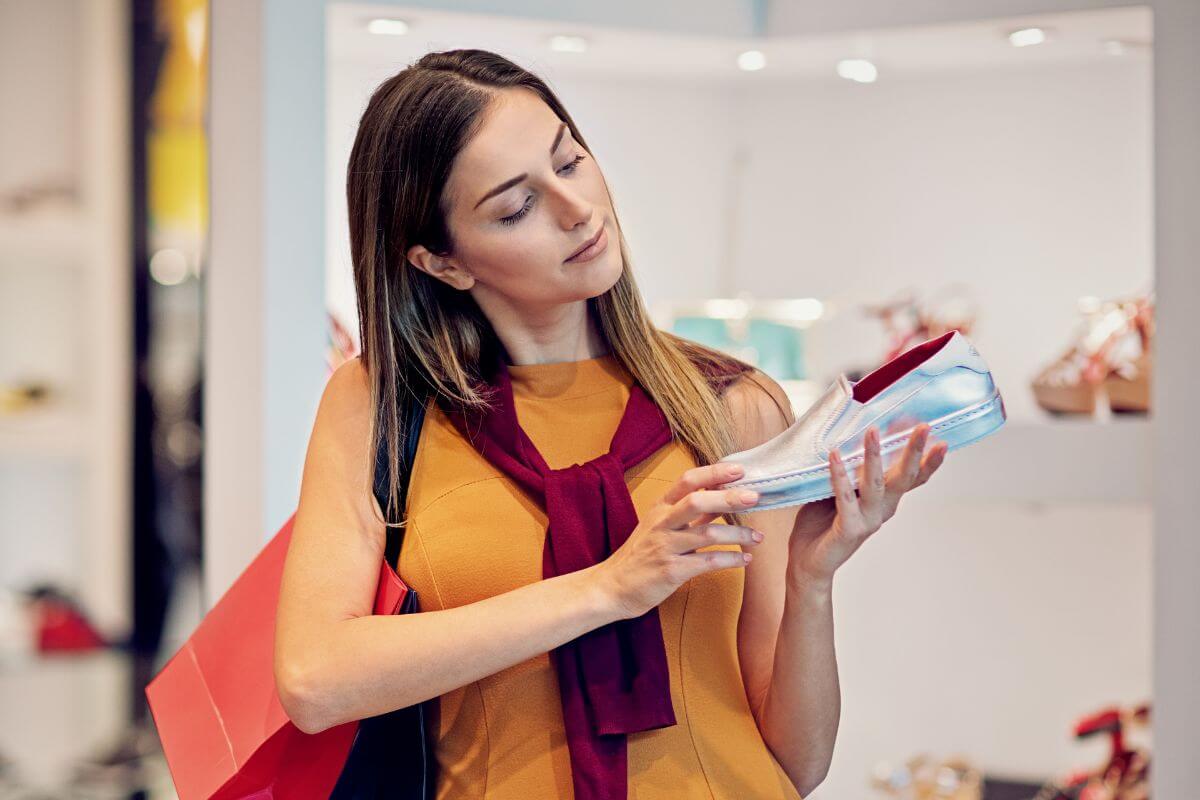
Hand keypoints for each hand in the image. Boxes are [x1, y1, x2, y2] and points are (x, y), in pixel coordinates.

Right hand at [595, 462, 764, 619]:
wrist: (612, 587)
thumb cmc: (640, 556)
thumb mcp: (659, 526)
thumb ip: (689, 514)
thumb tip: (721, 495)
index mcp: (660, 508)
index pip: (687, 481)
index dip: (714, 473)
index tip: (739, 470)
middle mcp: (662, 523)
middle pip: (697, 502)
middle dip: (729, 498)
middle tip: (754, 497)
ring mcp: (665, 547)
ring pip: (708, 534)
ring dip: (738, 534)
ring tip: (758, 537)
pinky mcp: (671, 572)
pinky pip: (708, 562)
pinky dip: (731, 560)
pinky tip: (745, 560)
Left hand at [786, 423, 946, 586]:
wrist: (808, 563)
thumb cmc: (821, 525)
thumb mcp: (839, 492)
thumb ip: (850, 474)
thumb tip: (849, 439)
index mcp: (884, 501)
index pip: (911, 477)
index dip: (923, 455)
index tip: (930, 430)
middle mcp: (882, 511)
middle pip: (904, 478)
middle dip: (915, 451)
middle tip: (924, 426)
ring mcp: (868, 521)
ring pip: (876, 484)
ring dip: (875, 456)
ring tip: (873, 431)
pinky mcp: (849, 529)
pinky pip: (845, 497)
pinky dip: (840, 475)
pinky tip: (835, 455)